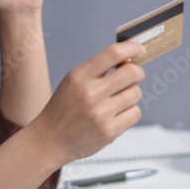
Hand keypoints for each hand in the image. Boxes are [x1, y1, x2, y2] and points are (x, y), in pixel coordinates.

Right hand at [28, 41, 146, 167]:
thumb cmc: (63, 109)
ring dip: (131, 94)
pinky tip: (116, 115)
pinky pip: (135, 113)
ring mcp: (100, 113)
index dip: (132, 48)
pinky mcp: (109, 131)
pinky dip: (130, 112)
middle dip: (137, 72)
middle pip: (132, 72)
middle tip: (134, 76)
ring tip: (117, 100)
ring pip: (135, 93)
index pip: (113, 53)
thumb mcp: (73, 81)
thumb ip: (98, 69)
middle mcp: (90, 93)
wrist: (49, 140)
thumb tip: (129, 58)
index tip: (140, 49)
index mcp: (79, 76)